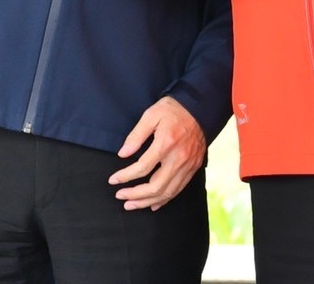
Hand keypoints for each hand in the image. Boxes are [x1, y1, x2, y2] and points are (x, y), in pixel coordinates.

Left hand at [108, 96, 205, 210]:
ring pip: (167, 192)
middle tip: (120, 196)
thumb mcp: (151, 115)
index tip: (113, 180)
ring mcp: (188, 165)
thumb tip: (123, 154)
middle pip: (155, 186)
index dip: (125, 176)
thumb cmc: (173, 110)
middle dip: (135, 195)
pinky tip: (153, 204)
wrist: (200, 108)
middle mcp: (178, 158)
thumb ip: (136, 135)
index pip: (142, 167)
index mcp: (166, 144)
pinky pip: (178, 189)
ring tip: (132, 204)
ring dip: (147, 202)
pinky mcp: (193, 168)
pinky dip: (164, 200)